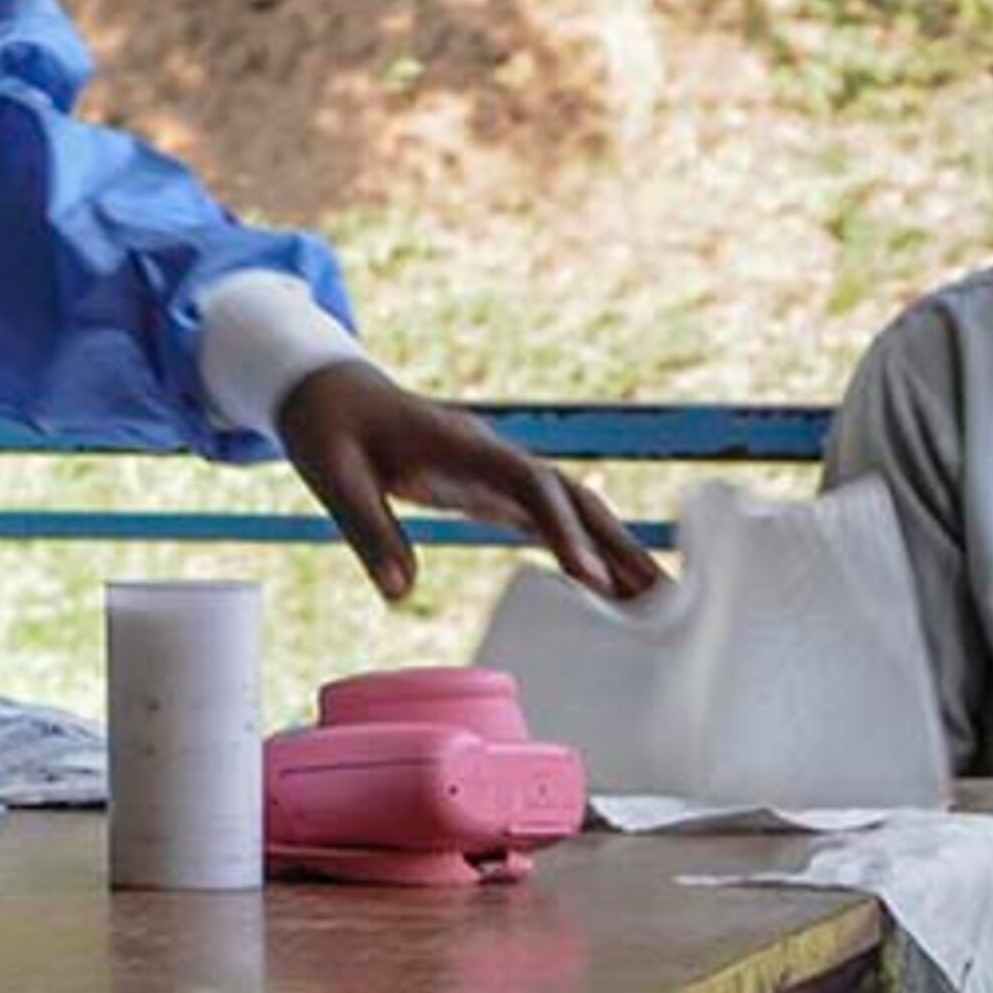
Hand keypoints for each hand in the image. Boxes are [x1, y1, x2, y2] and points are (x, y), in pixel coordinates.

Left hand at [275, 362, 664, 603]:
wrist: (326, 390)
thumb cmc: (329, 430)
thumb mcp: (336, 479)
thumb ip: (369, 531)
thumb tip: (398, 595)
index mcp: (461, 446)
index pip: (531, 484)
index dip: (566, 528)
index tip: (593, 578)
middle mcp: (492, 456)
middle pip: (574, 497)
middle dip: (620, 544)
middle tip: (667, 599)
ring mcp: (497, 471)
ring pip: (572, 508)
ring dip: (614, 550)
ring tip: (661, 602)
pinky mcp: (490, 488)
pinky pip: (548, 518)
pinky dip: (582, 549)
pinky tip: (610, 586)